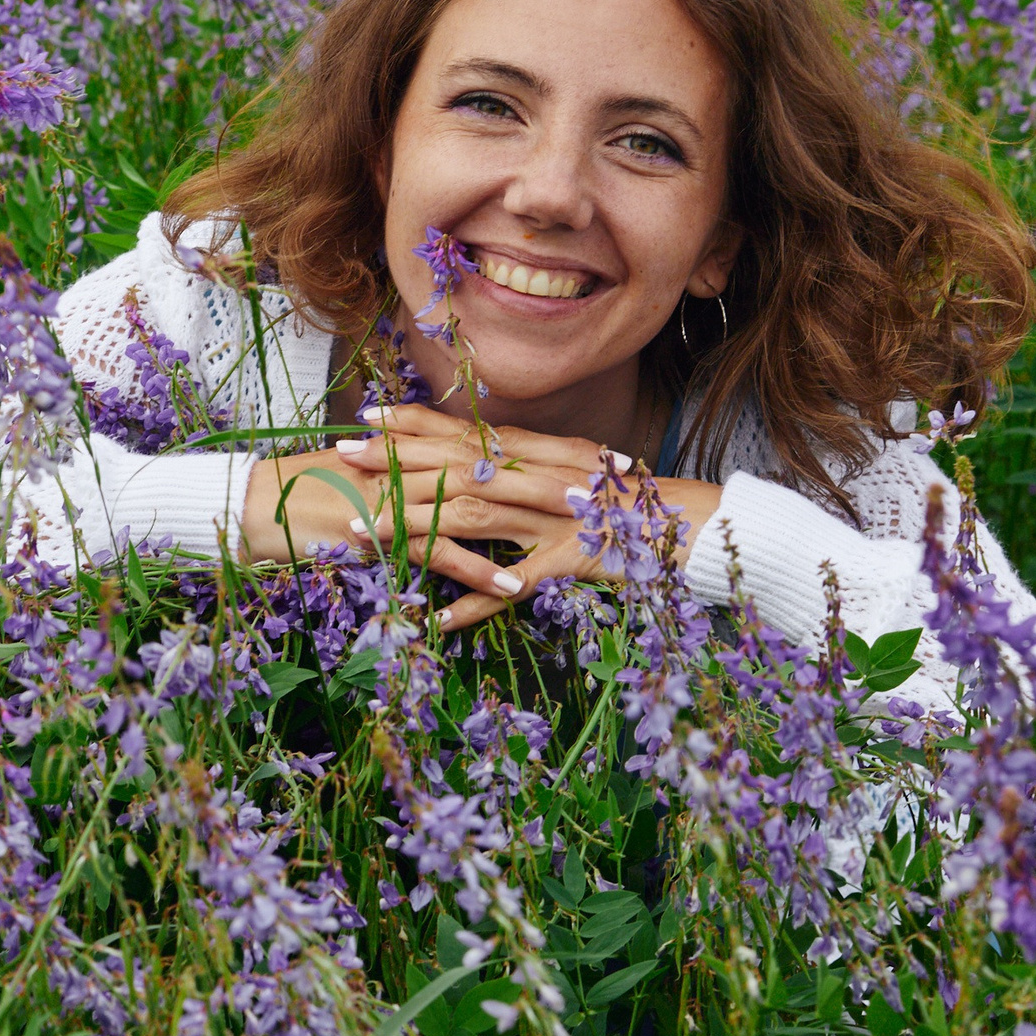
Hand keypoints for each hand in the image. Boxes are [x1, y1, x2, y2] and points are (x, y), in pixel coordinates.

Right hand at [238, 436, 579, 602]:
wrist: (253, 504)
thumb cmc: (308, 495)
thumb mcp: (372, 480)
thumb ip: (414, 478)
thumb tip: (450, 484)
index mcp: (417, 449)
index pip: (497, 444)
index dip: (553, 449)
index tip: (603, 456)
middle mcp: (414, 465)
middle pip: (501, 467)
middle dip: (562, 477)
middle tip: (616, 489)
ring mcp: (399, 497)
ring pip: (480, 505)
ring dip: (535, 519)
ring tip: (583, 534)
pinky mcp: (380, 530)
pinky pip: (437, 551)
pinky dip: (476, 569)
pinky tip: (513, 586)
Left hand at [325, 401, 724, 628]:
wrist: (693, 528)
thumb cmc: (630, 505)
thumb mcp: (573, 473)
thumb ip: (526, 468)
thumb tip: (477, 465)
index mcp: (540, 452)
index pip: (466, 431)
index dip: (412, 422)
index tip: (363, 416)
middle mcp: (542, 476)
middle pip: (455, 465)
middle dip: (393, 462)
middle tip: (342, 458)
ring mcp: (555, 518)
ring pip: (471, 517)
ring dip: (411, 526)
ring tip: (360, 535)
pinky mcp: (572, 561)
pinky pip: (515, 585)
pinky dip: (476, 604)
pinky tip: (436, 619)